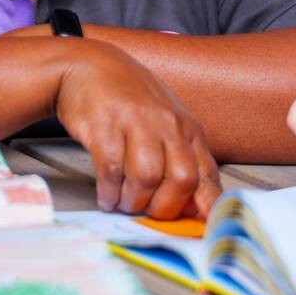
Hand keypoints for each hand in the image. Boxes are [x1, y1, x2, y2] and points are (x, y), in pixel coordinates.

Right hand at [54, 40, 219, 218]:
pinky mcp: (105, 126)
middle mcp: (167, 123)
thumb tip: (195, 207)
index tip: (202, 227)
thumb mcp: (165, 124)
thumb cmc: (130, 101)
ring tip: (123, 203)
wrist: (89, 67)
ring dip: (133, 201)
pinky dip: (109, 192)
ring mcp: (136, 122)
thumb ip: (181, 159)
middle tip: (147, 212)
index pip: (207, 173)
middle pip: (181, 179)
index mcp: (187, 128)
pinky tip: (106, 196)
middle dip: (164, 207)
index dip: (207, 205)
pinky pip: (112, 170)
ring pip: (147, 177)